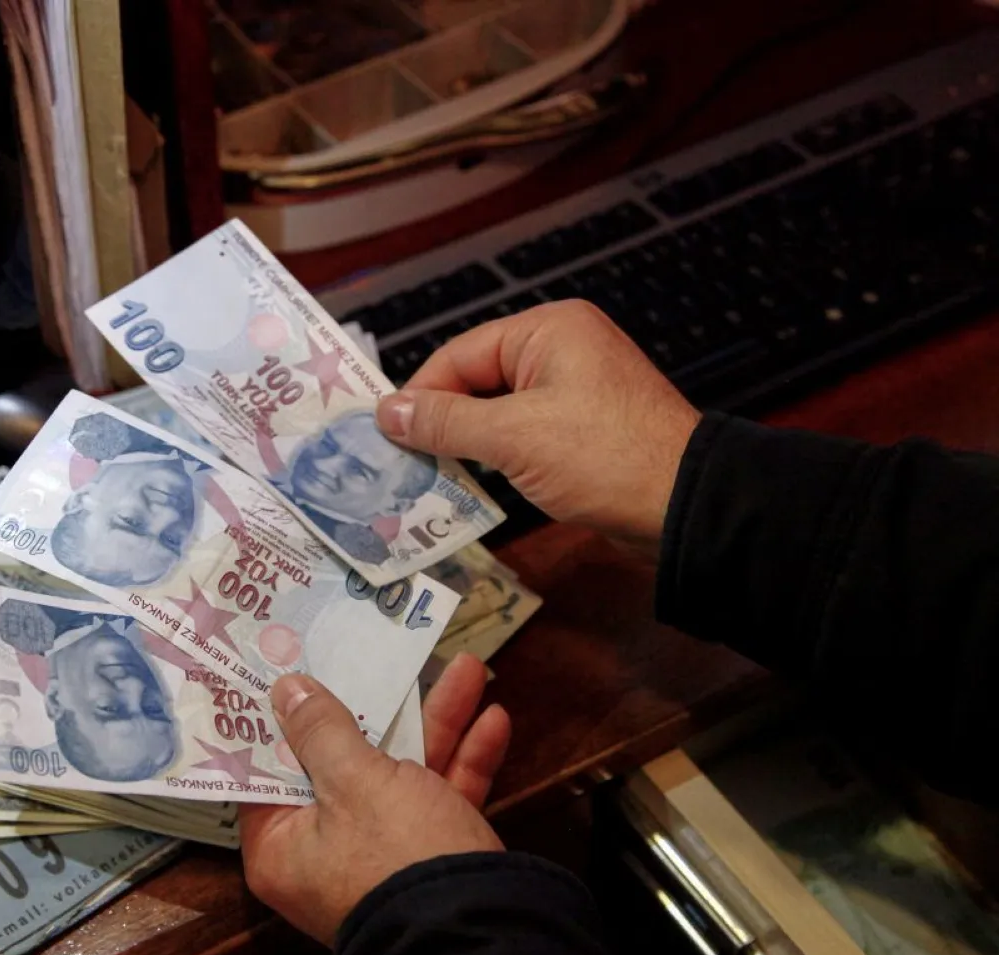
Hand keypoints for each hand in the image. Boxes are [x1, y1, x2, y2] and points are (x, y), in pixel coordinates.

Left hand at [240, 654, 509, 945]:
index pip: (271, 770)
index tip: (294, 668)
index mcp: (283, 845)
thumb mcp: (354, 783)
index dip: (286, 717)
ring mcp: (382, 854)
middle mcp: (326, 853)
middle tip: (384, 657)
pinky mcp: (430, 856)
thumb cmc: (397, 858)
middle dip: (380, 708)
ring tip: (467, 669)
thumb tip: (287, 692)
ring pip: (403, 774)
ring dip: (438, 722)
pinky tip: (493, 720)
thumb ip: (323, 731)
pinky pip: (441, 799)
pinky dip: (465, 762)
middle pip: (343, 763)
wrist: (481, 932)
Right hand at [375, 300, 700, 548]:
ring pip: (498, 411)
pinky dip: (497, 457)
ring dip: (466, 444)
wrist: (687, 507)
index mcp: (548, 331)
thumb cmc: (603, 457)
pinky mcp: (585, 428)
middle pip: (477, 379)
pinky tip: (472, 485)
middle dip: (441, 421)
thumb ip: (446, 422)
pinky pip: (524, 433)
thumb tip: (388, 412)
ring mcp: (577, 390)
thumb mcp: (514, 438)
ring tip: (426, 477)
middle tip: (398, 460)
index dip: (420, 394)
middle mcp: (562, 350)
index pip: (461, 353)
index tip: (384, 435)